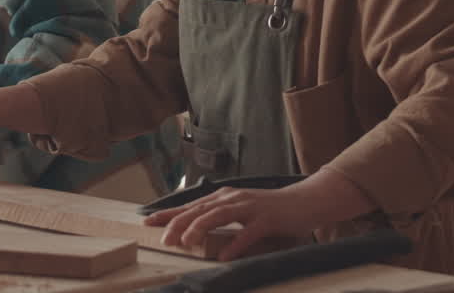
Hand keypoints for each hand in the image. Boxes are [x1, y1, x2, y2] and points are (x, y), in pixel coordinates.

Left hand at [144, 185, 321, 260]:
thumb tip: (197, 233)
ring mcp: (250, 207)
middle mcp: (233, 198)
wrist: (306, 201)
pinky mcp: (267, 219)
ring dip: (200, 229)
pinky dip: (235, 245)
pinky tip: (224, 256)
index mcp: (224, 197)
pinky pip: (248, 233)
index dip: (169, 214)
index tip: (148, 222)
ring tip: (186, 242)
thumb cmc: (272, 210)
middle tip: (163, 238)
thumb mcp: (241, 212)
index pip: (191, 206)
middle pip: (199, 210)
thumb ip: (222, 220)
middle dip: (178, 223)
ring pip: (218, 216)